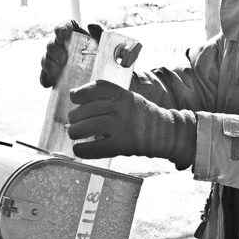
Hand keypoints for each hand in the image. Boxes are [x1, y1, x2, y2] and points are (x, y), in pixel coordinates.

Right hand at [40, 20, 103, 87]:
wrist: (105, 80)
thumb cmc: (105, 59)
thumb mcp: (106, 45)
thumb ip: (100, 32)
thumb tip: (90, 25)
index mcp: (76, 35)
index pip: (65, 26)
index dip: (60, 29)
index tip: (61, 37)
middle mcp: (63, 46)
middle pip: (52, 43)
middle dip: (54, 51)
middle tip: (63, 60)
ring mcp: (57, 60)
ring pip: (46, 58)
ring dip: (48, 64)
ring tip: (56, 72)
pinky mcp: (54, 75)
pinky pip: (44, 75)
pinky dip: (44, 79)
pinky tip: (48, 83)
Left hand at [68, 80, 196, 169]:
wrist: (164, 133)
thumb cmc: (140, 116)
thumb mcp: (128, 98)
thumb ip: (105, 96)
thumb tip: (73, 95)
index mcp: (122, 94)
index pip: (96, 88)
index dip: (80, 93)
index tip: (74, 98)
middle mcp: (121, 108)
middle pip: (85, 110)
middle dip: (74, 117)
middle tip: (73, 122)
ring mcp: (121, 126)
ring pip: (85, 128)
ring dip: (74, 132)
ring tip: (75, 134)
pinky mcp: (121, 145)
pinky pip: (93, 148)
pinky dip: (81, 150)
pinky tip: (79, 149)